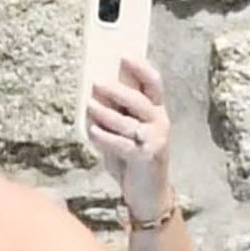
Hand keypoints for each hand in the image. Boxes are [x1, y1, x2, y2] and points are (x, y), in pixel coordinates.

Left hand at [84, 53, 171, 217]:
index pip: (153, 84)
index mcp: (157, 112)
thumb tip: (93, 94)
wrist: (149, 194)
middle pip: (139, 100)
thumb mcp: (126, 133)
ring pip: (128, 122)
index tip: (124, 55)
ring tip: (90, 105)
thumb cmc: (133, 159)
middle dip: (117, 90)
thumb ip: (116, 114)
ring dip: (106, 113)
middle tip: (96, 82)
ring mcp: (154, 141)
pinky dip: (106, 137)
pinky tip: (93, 131)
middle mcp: (159, 123)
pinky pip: (122, 144)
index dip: (140, 68)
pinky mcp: (145, 158)